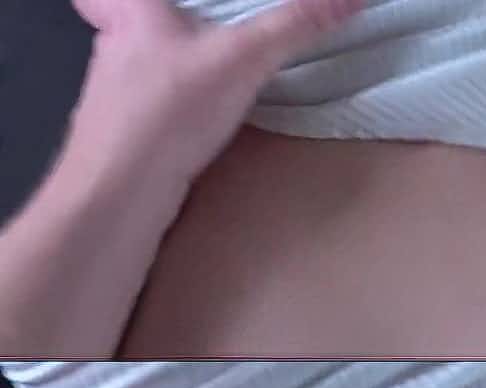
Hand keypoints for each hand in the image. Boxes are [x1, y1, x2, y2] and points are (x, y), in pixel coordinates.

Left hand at [66, 0, 362, 189]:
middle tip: (187, 38)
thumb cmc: (171, 109)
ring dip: (161, 77)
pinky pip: (142, 116)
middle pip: (119, 31)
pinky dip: (163, 117)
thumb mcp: (244, 59)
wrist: (122, 192)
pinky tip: (189, 131)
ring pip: (132, 77)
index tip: (160, 6)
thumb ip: (295, 26)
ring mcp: (110, 103)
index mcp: (134, 18)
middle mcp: (112, 55)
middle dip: (150, 33)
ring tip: (199, 83)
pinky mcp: (118, 141)